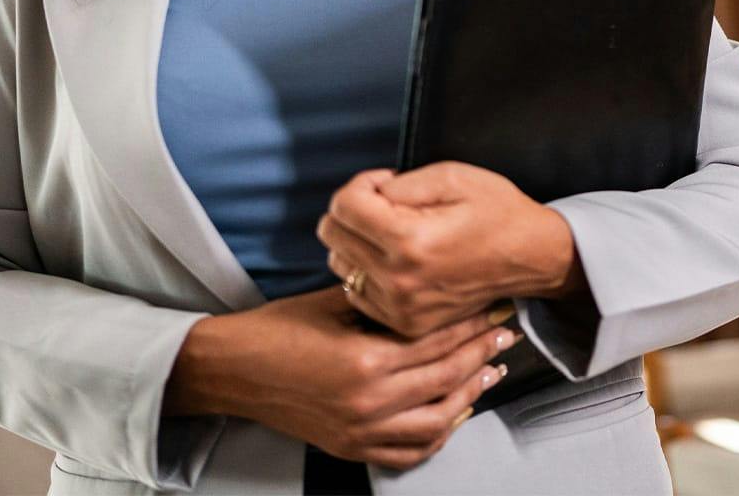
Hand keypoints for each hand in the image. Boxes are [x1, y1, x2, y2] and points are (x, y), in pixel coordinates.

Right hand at [169, 285, 519, 469]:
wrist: (235, 369)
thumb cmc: (275, 331)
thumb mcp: (332, 303)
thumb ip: (379, 301)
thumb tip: (419, 289)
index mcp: (365, 360)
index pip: (435, 341)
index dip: (470, 324)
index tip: (492, 309)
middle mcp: (368, 401)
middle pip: (445, 378)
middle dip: (481, 352)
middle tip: (504, 333)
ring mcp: (362, 430)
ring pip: (437, 420)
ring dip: (469, 394)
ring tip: (489, 371)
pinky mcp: (353, 447)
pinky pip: (410, 450)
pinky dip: (439, 433)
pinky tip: (454, 414)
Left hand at [316, 163, 581, 336]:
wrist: (531, 258)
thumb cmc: (496, 211)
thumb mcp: (452, 176)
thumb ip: (399, 183)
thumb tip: (368, 194)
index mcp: (409, 242)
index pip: (343, 206)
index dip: (361, 183)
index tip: (386, 182)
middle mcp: (399, 281)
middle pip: (332, 234)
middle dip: (353, 209)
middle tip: (388, 202)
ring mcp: (401, 308)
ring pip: (339, 263)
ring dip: (356, 240)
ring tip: (393, 230)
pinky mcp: (405, 323)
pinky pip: (356, 291)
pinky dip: (366, 270)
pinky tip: (394, 257)